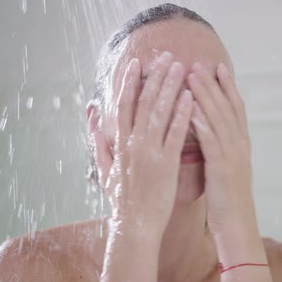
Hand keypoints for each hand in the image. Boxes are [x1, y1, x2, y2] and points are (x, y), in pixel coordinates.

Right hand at [88, 52, 192, 232]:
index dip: (130, 82)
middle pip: (144, 102)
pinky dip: (182, 114)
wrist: (134, 225)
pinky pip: (175, 134)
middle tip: (166, 56)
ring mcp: (149, 152)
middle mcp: (133, 143)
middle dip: (155, 77)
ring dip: (170, 87)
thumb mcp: (103, 168)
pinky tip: (190, 98)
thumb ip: (97, 140)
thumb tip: (91, 115)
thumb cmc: (121, 199)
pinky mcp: (166, 164)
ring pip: (160, 113)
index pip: (123, 105)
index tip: (137, 63)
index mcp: (119, 143)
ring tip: (181, 68)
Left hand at [187, 62, 257, 235]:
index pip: (235, 108)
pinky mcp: (222, 167)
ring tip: (191, 75)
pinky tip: (189, 107)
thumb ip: (220, 148)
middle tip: (199, 63)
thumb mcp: (226, 168)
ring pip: (219, 118)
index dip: (228, 86)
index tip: (218, 66)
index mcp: (241, 144)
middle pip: (227, 107)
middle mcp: (240, 145)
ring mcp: (233, 155)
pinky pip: (211, 139)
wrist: (237, 224)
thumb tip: (209, 133)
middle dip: (212, 84)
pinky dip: (201, 121)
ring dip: (205, 95)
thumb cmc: (227, 199)